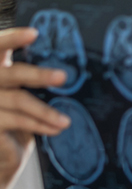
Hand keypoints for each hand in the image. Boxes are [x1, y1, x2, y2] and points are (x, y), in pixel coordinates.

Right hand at [0, 27, 70, 188]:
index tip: (34, 33)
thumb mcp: (20, 94)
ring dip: (45, 111)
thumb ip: (30, 80)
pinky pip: (17, 120)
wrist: (0, 155)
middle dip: (37, 75)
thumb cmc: (14, 119)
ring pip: (17, 100)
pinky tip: (56, 128)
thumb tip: (68, 70)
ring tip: (66, 121)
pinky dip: (39, 124)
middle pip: (10, 74)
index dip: (13, 38)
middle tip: (63, 77)